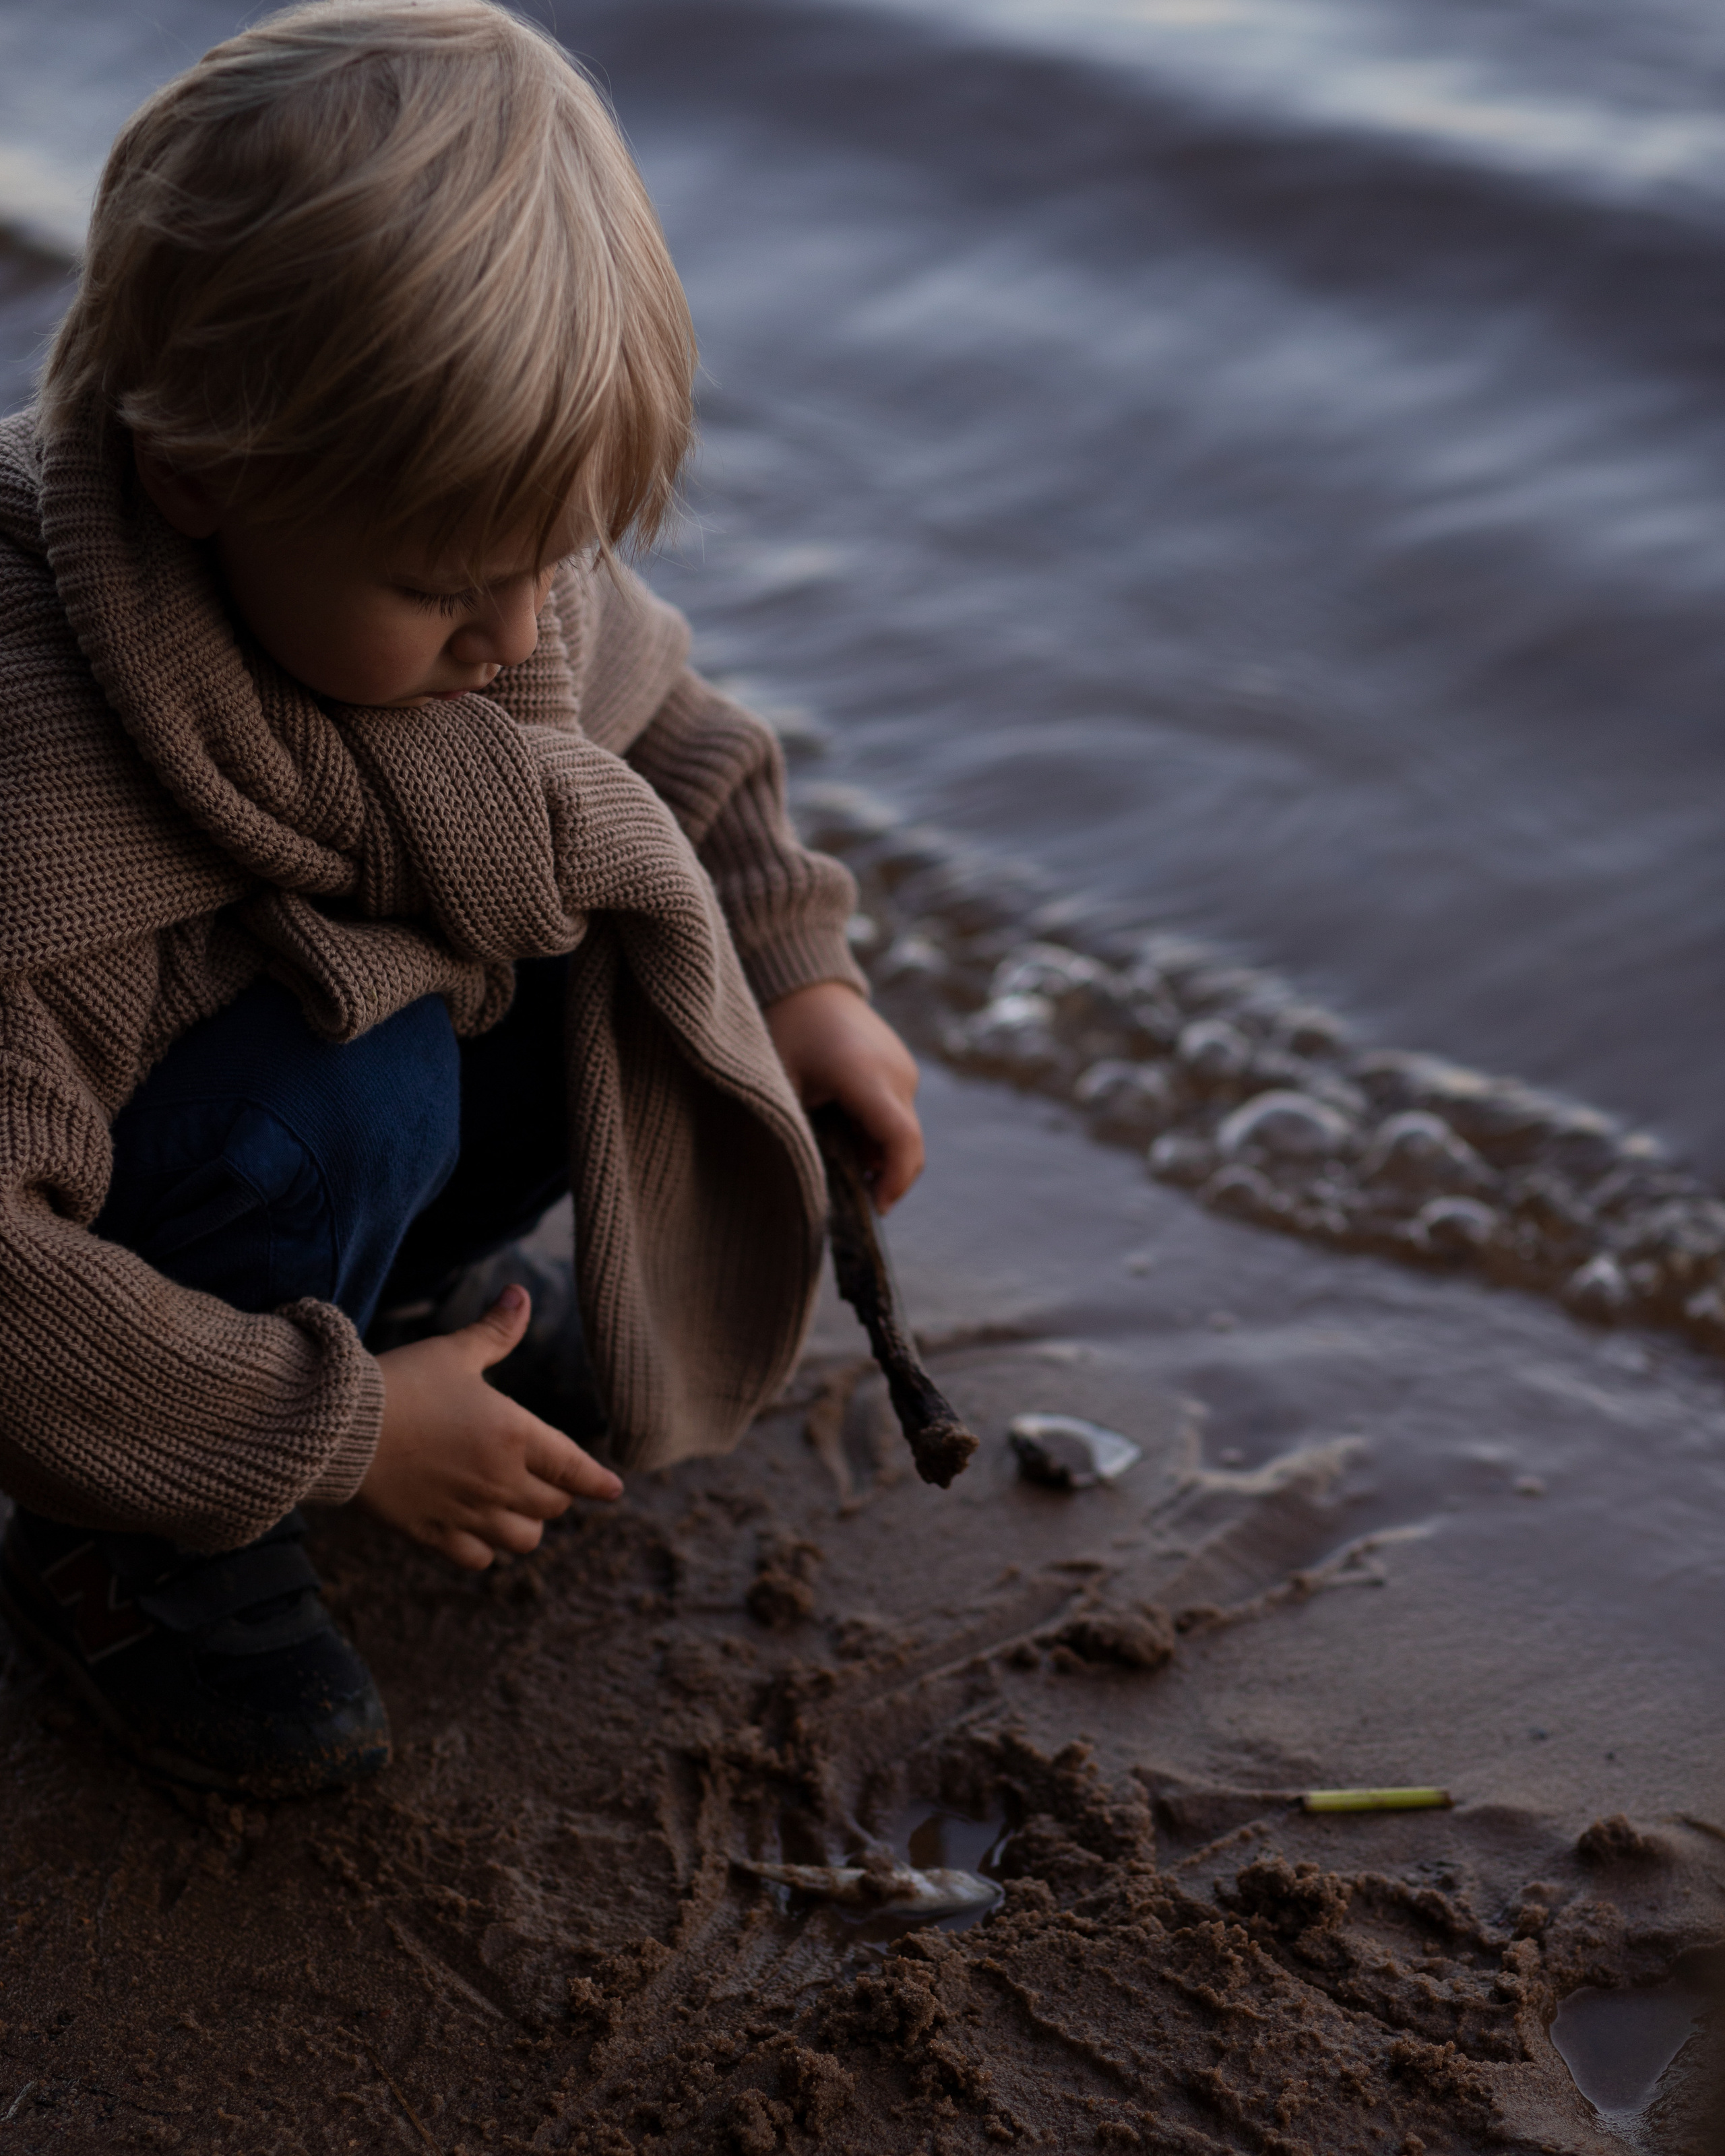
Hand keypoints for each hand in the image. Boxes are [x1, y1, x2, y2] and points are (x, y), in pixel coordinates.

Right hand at [361, 1285, 620, 1569]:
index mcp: (515, 1435)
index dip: (598, 1482)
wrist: (338, 1428)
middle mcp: (500, 1481)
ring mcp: (468, 1513)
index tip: (614, 1490)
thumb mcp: (453, 1352)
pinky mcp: (434, 1534)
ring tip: (516, 1509)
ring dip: (526, 1526)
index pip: (574, 1468)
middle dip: (556, 1494)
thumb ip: (495, 1331)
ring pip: (524, 1539)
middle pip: (553, 1506)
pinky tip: (476, 1530)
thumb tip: (520, 1294)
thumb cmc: (401, 1382)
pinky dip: (485, 1549)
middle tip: (548, 1483)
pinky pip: (479, 1558)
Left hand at [764, 980, 923, 1209]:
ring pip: (902, 1131)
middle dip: (885, 1176)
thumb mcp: (783, 1087)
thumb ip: (802, 1134)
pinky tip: (843, 1126)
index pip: (901, 1141)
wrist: (805, 984)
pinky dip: (877, 1132)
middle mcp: (896, 1073)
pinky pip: (898, 1112)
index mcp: (866, 1076)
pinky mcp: (902, 1067)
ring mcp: (904, 1068)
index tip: (876, 1209)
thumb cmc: (785, 1033)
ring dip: (878, 1153)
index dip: (895, 1182)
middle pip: (906, 1144)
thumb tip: (814, 1186)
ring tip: (836, 1151)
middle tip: (850, 1195)